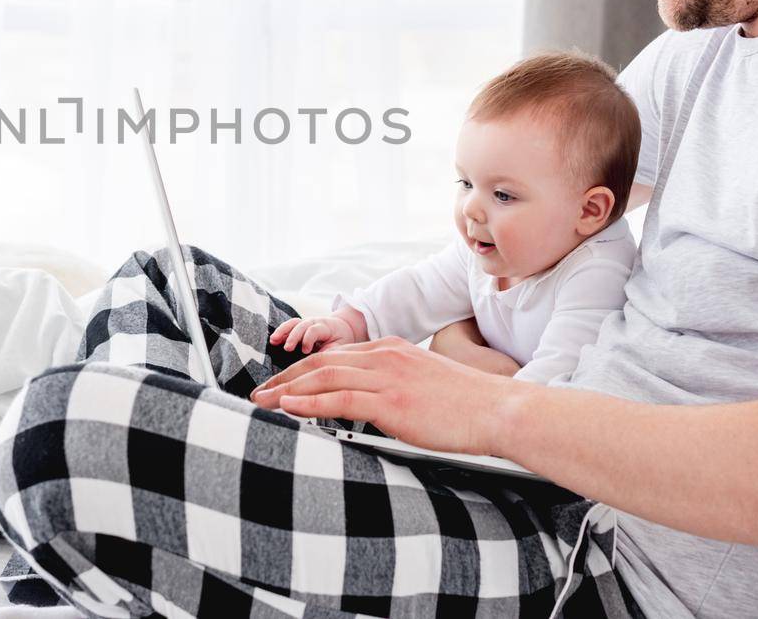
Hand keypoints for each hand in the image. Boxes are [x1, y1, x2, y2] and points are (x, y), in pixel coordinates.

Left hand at [250, 337, 515, 454]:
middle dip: (286, 377)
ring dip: (287, 390)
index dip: (303, 369)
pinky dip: (309, 401)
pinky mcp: (391, 400)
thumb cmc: (465, 405)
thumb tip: (368, 405)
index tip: (282, 383)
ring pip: (324, 376)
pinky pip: (339, 397)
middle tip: (260, 393)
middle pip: (321, 362)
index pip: (336, 355)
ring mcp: (387, 376)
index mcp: (391, 348)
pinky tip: (288, 407)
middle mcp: (384, 355)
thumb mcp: (422, 383)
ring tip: (263, 402)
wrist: (497, 409)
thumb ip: (392, 386)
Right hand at [270, 314, 358, 353]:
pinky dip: (280, 332)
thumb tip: (320, 365)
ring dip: (282, 332)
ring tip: (273, 341)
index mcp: (326, 327)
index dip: (308, 339)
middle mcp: (314, 322)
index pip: (314, 329)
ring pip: (292, 323)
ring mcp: (305, 323)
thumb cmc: (340, 341)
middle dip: (293, 336)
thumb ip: (330, 353)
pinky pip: (288, 326)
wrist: (342, 327)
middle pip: (301, 325)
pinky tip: (273, 340)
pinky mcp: (299, 326)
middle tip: (287, 348)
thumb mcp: (341, 347)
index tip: (305, 351)